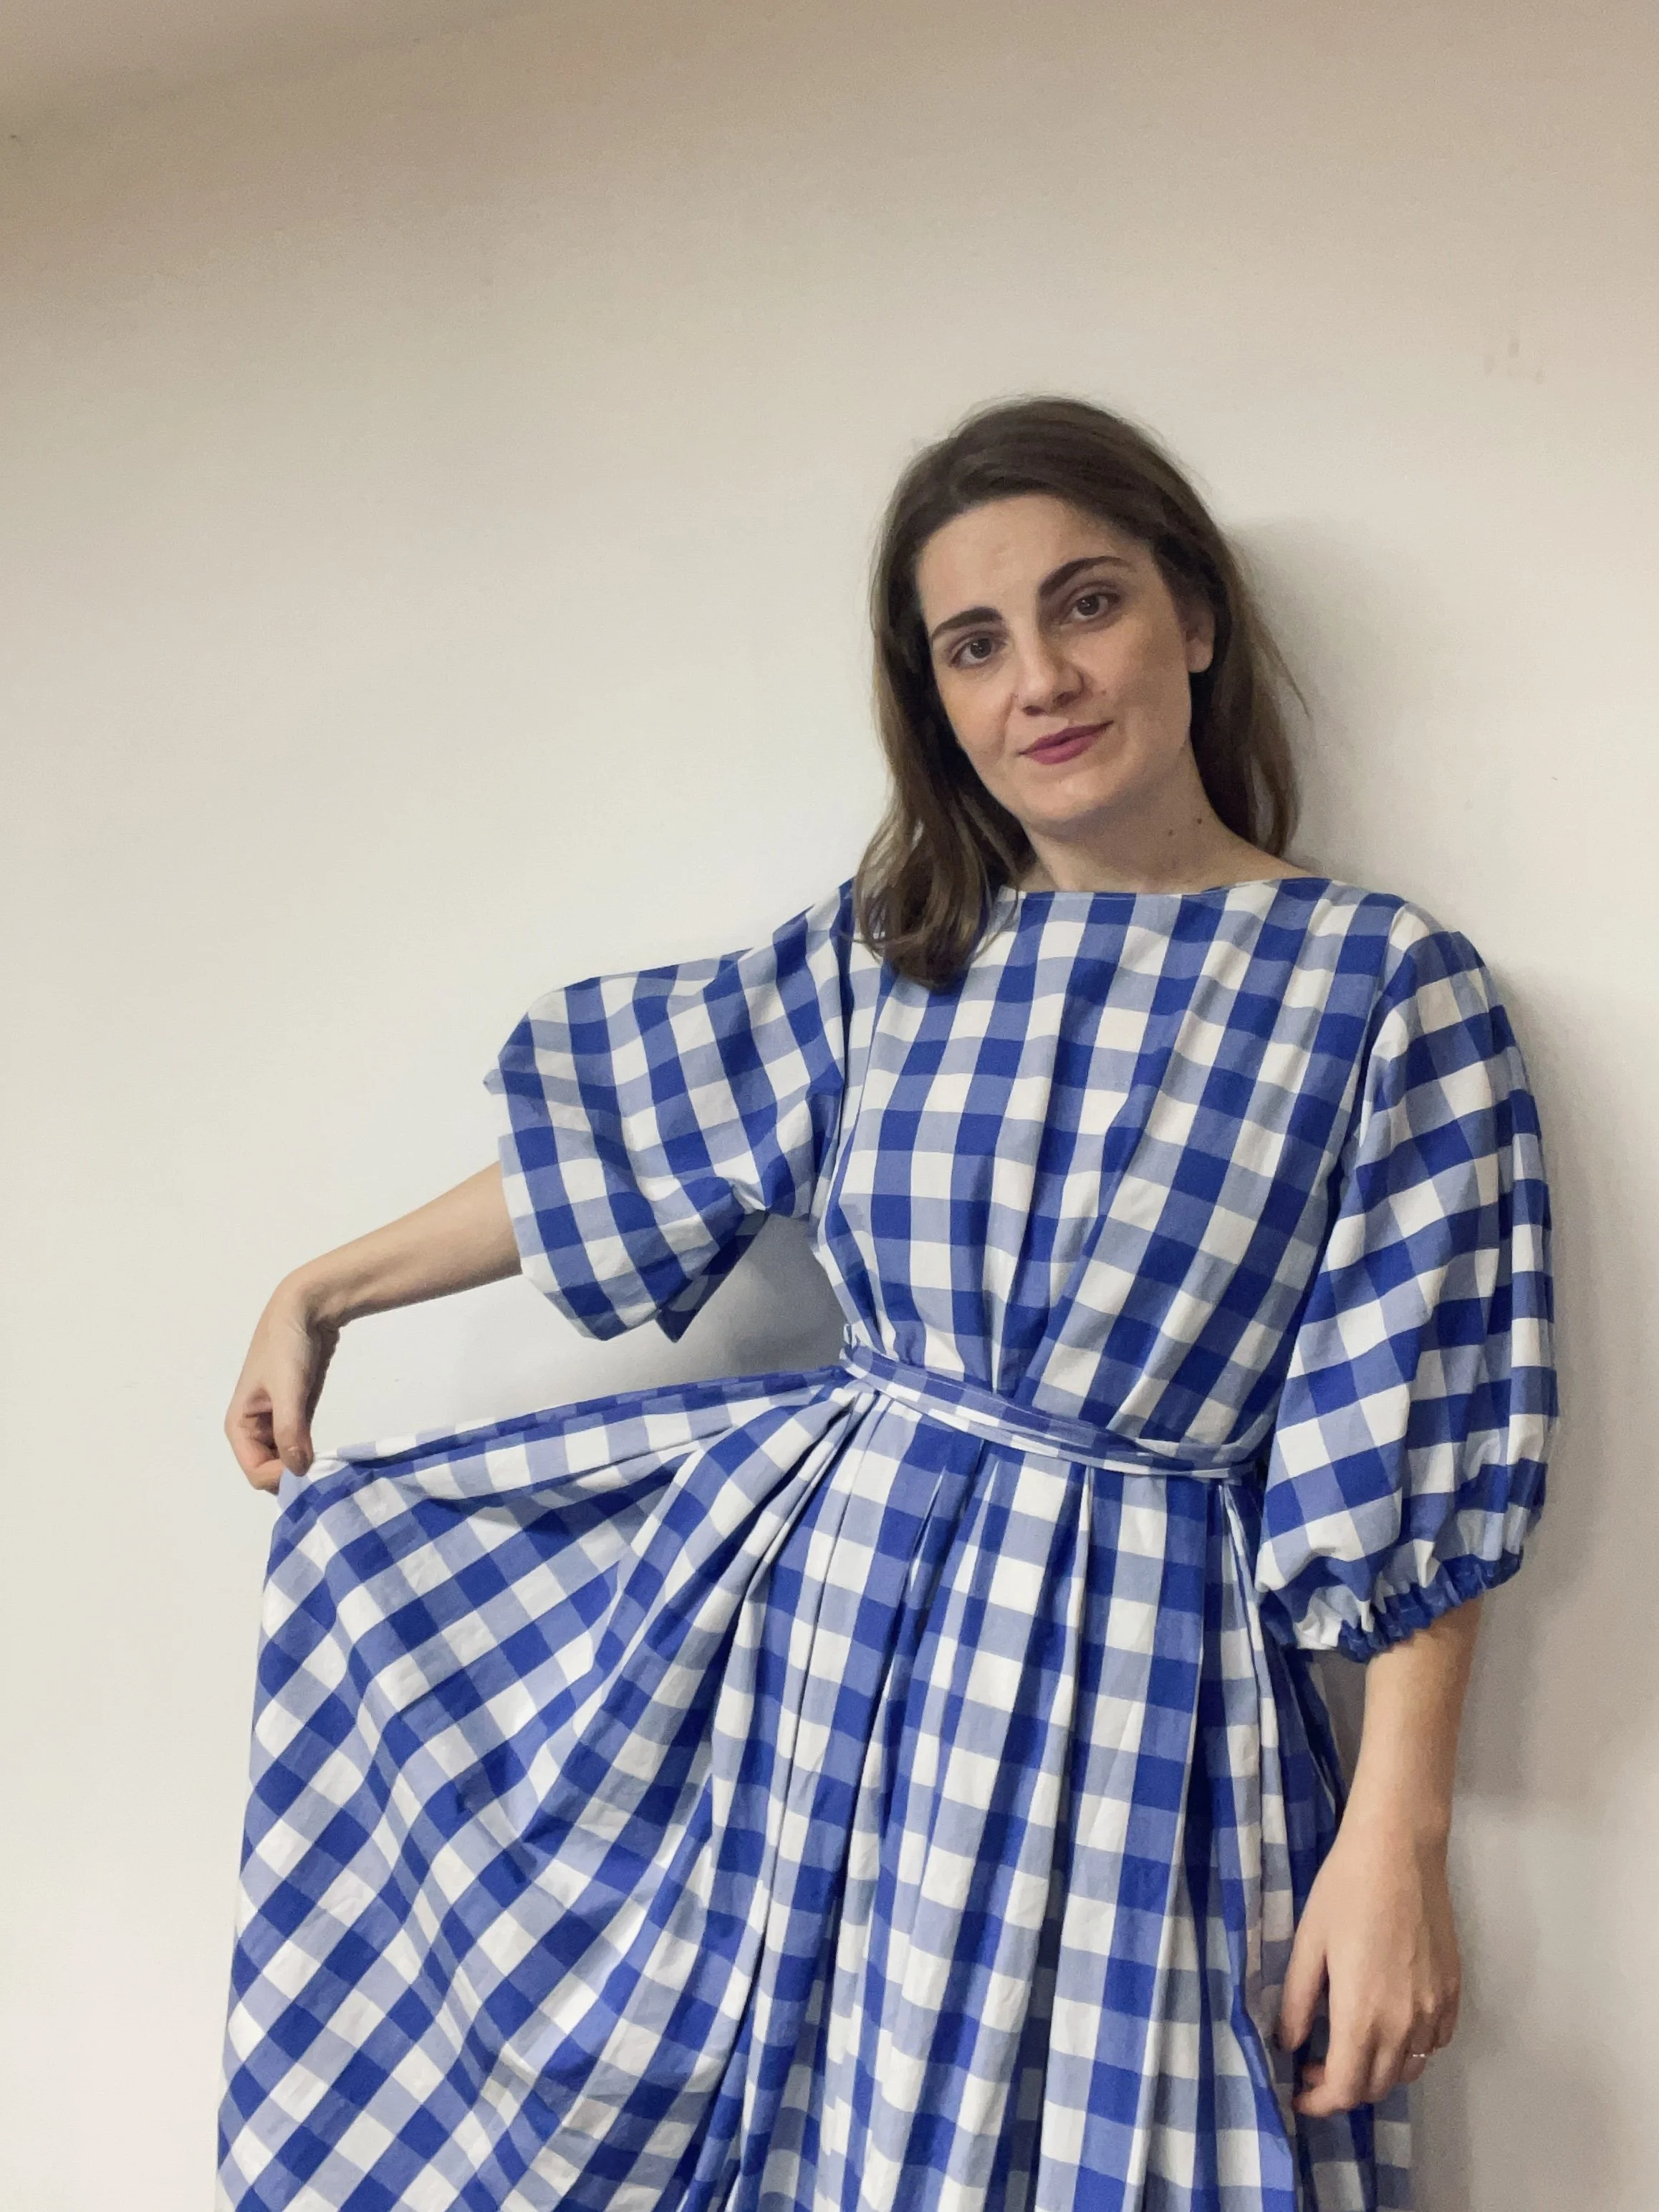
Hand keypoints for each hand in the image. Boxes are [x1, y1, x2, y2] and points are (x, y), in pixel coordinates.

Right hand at [225, 1276, 340, 1492]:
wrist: (305, 1309)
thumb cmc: (287, 1348)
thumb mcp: (288, 1389)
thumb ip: (290, 1431)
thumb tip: (298, 1471)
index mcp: (239, 1426)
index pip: (256, 1473)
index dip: (281, 1478)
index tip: (312, 1470)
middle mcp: (254, 1430)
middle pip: (270, 1472)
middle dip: (294, 1476)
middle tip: (327, 1476)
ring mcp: (275, 1423)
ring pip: (287, 1462)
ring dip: (305, 1467)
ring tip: (332, 1470)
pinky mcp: (296, 1415)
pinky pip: (300, 1446)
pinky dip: (312, 1454)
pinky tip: (332, 1457)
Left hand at [1275, 1808, 1461, 2114]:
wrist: (1398, 1851)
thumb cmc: (1345, 1891)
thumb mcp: (1308, 1944)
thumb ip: (1298, 2002)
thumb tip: (1289, 2044)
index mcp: (1363, 2016)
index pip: (1346, 2089)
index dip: (1320, 2100)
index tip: (1299, 2092)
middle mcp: (1405, 2024)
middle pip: (1377, 2086)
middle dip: (1343, 2088)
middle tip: (1315, 2064)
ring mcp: (1434, 2010)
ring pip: (1409, 2069)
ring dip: (1377, 2072)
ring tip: (1349, 2047)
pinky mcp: (1453, 1992)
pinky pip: (1435, 2043)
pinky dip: (1411, 2050)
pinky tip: (1389, 2026)